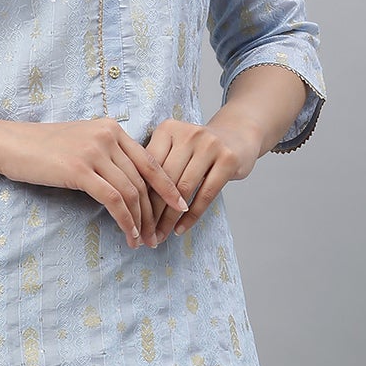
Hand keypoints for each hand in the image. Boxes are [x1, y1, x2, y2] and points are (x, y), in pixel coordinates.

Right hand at [0, 117, 189, 245]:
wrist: (9, 143)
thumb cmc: (42, 149)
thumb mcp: (81, 144)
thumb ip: (106, 156)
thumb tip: (127, 182)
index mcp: (112, 129)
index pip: (150, 161)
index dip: (168, 187)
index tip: (180, 206)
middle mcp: (108, 136)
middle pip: (144, 180)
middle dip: (155, 211)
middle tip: (159, 235)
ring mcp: (94, 151)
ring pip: (131, 191)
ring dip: (141, 221)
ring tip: (144, 241)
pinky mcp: (79, 169)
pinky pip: (113, 199)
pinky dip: (125, 220)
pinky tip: (129, 234)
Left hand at [138, 114, 263, 243]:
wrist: (237, 136)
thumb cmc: (197, 150)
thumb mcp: (173, 149)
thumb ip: (154, 167)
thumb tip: (128, 202)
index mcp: (168, 129)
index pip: (148, 167)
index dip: (139, 195)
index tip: (132, 219)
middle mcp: (188, 133)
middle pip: (164, 179)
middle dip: (152, 212)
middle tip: (144, 234)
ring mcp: (210, 144)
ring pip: (183, 189)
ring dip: (169, 218)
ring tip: (160, 236)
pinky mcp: (228, 159)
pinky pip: (205, 194)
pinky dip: (191, 216)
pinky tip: (180, 229)